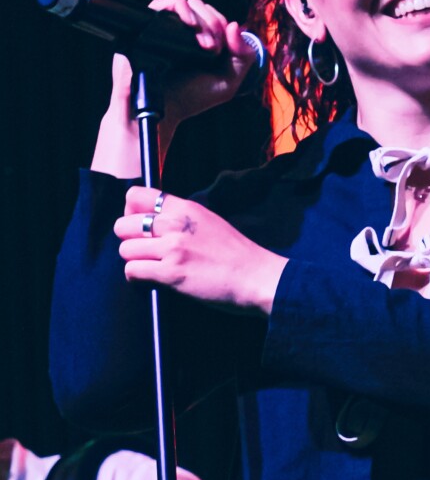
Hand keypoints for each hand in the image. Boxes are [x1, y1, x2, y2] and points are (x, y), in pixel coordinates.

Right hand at [92, 0, 262, 178]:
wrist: (161, 109)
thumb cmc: (192, 97)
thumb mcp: (228, 81)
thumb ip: (244, 57)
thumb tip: (235, 25)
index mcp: (202, 39)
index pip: (216, 17)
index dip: (222, 27)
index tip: (220, 50)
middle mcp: (183, 30)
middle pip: (202, 7)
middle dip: (213, 24)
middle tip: (212, 49)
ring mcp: (166, 27)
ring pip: (186, 3)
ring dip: (201, 19)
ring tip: (203, 43)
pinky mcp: (148, 25)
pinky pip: (162, 3)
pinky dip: (179, 7)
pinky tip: (189, 24)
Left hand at [115, 187, 286, 315]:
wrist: (257, 277)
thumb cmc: (237, 255)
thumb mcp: (209, 222)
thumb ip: (182, 219)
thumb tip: (155, 224)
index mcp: (185, 208)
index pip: (136, 197)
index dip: (130, 213)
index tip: (140, 228)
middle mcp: (175, 224)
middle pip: (122, 225)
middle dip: (129, 241)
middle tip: (144, 253)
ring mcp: (173, 248)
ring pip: (125, 250)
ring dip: (134, 262)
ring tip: (151, 269)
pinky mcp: (172, 273)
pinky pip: (133, 271)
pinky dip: (137, 279)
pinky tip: (152, 282)